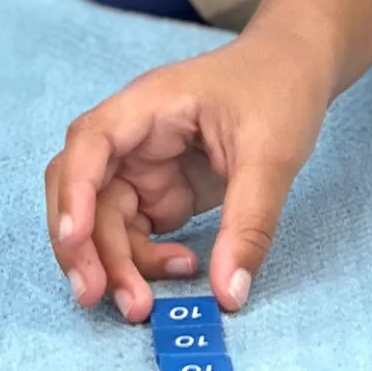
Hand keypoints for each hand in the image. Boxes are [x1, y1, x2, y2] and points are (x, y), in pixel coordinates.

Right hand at [45, 31, 330, 320]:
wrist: (298, 66)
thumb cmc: (279, 89)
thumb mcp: (273, 154)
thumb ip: (248, 222)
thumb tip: (228, 294)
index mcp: (150, 105)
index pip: (91, 142)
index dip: (74, 190)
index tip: (76, 238)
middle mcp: (134, 136)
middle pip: (80, 189)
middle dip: (80, 244)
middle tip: (96, 296)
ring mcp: (143, 165)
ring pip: (101, 220)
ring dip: (112, 264)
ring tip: (143, 304)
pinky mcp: (160, 190)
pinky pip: (133, 233)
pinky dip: (144, 260)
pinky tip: (182, 268)